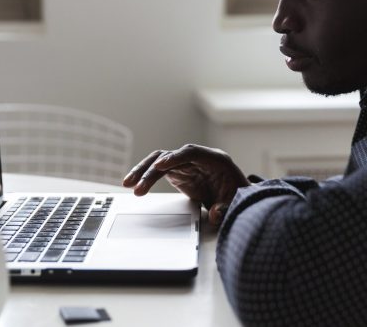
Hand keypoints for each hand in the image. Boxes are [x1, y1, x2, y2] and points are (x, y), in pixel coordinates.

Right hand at [122, 144, 248, 225]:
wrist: (236, 194)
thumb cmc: (238, 194)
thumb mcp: (236, 202)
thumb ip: (226, 208)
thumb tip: (214, 214)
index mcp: (215, 159)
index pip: (193, 152)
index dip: (176, 157)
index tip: (160, 165)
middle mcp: (198, 158)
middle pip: (171, 156)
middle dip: (153, 169)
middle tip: (139, 185)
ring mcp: (186, 164)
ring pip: (160, 161)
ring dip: (143, 171)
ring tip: (128, 184)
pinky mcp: (178, 172)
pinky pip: (158, 170)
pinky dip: (146, 177)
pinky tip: (134, 185)